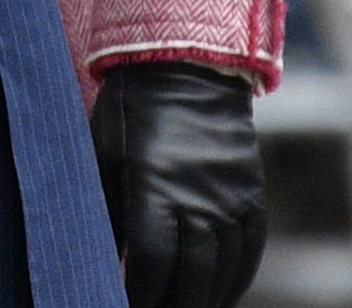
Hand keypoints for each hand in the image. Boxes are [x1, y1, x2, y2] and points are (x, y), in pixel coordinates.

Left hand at [92, 62, 266, 307]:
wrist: (187, 66)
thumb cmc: (131, 109)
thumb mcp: (102, 153)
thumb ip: (103, 208)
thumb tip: (97, 258)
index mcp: (156, 186)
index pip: (153, 261)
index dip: (140, 293)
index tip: (123, 305)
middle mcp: (201, 199)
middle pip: (192, 275)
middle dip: (170, 305)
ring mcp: (232, 200)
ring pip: (223, 271)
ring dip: (202, 301)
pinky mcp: (253, 197)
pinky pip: (249, 252)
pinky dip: (235, 281)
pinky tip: (217, 298)